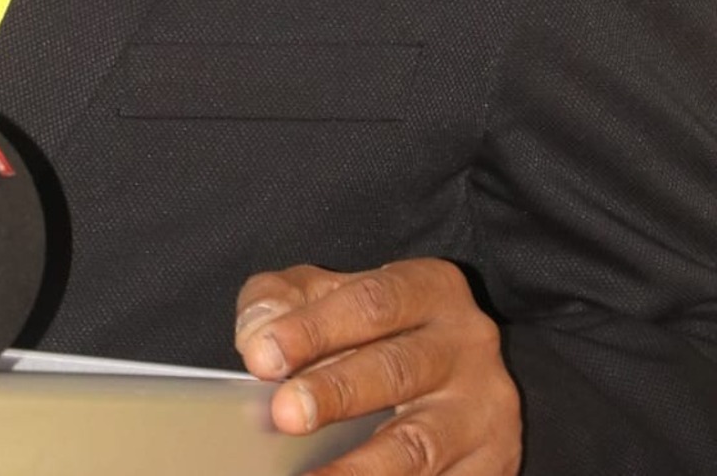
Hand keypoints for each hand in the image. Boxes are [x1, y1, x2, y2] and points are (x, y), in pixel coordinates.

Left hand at [234, 258, 520, 474]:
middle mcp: (467, 345)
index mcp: (431, 288)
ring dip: (358, 467)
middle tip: (283, 415)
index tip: (262, 357)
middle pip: (396, 370)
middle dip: (335, 393)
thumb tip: (256, 340)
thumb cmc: (378, 329)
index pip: (371, 303)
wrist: (455, 379)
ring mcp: (483, 412)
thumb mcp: (332, 296)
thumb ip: (285, 301)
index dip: (314, 329)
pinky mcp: (490, 466)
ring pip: (418, 444)